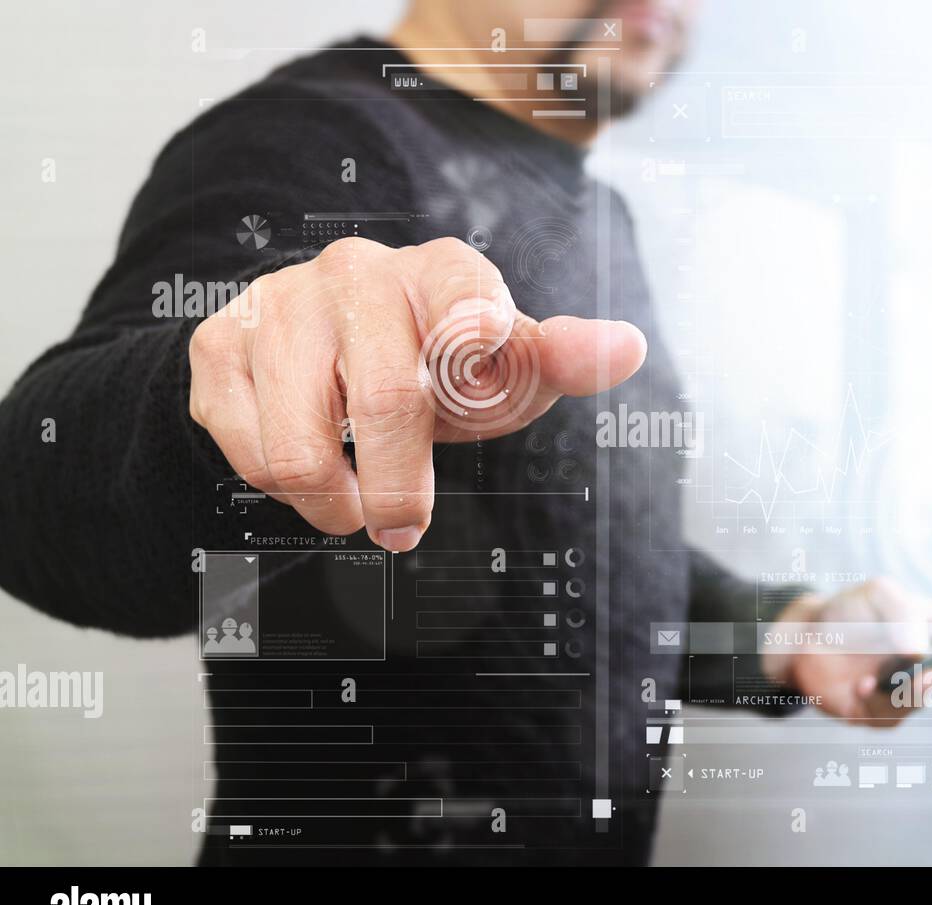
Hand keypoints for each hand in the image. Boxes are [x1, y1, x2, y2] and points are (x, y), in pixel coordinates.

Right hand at [188, 236, 645, 550]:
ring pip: (301, 448)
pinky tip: (309, 459)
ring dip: (337, 502)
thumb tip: (627, 348)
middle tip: (405, 523)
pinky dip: (285, 487)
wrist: (337, 353)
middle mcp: (357, 272)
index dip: (472, 337)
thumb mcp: (507, 372)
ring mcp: (281, 304)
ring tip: (354, 496)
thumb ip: (562, 362)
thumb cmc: (440, 368)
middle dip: (401, 488)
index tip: (477, 362)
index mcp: (441, 271)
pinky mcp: (220, 346)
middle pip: (385, 400)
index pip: (464, 299)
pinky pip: (247, 453)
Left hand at [766, 578, 931, 725]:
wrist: (802, 638)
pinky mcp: (877, 712)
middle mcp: (927, 664)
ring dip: (923, 688)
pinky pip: (885, 713)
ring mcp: (905, 691)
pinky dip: (876, 699)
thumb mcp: (878, 595)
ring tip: (920, 676)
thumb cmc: (849, 612)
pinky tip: (864, 685)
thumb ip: (903, 615)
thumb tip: (921, 652)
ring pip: (924, 697)